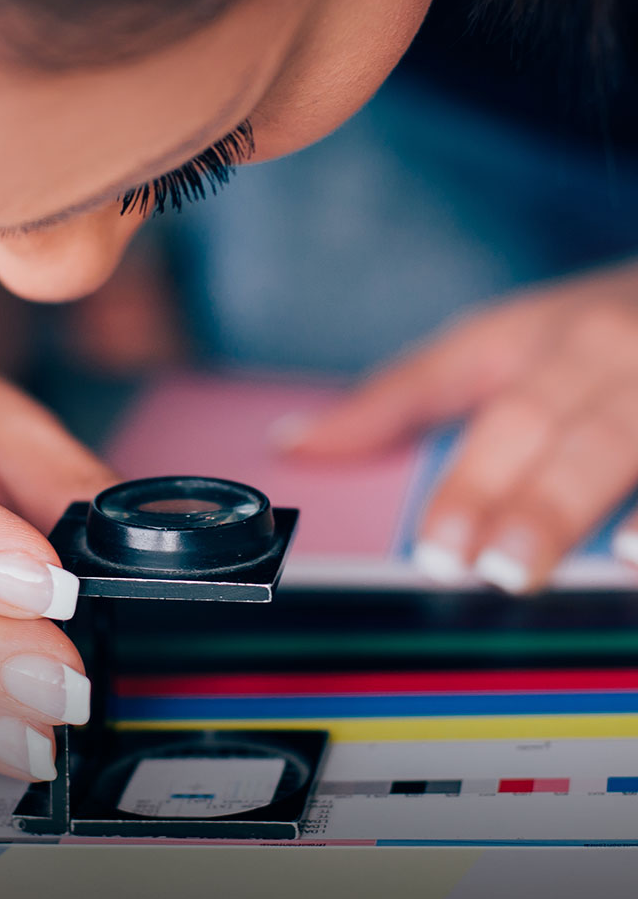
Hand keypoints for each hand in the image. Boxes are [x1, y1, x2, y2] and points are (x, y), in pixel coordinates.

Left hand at [280, 263, 637, 592]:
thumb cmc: (573, 329)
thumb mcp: (481, 346)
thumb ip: (395, 400)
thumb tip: (292, 443)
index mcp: (541, 343)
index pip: (501, 419)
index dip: (471, 487)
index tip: (440, 550)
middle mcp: (609, 355)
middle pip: (566, 430)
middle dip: (536, 502)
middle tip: (500, 569)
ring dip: (616, 505)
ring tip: (597, 562)